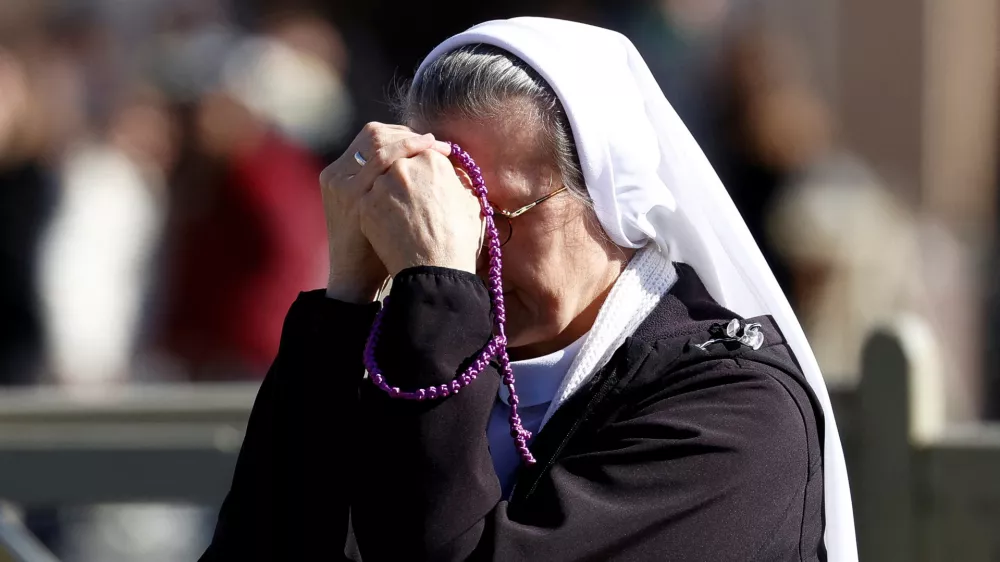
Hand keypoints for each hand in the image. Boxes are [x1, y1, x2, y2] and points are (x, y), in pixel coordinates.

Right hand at [320, 122, 450, 301]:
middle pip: (374, 134)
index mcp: (340, 174)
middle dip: (408, 135)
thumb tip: (420, 162)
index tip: (427, 141)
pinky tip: (431, 157)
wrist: (357, 277)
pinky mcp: (351, 194)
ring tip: (438, 147)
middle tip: (435, 142)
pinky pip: (382, 160)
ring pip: (378, 142)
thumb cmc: (375, 246)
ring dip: (412, 141)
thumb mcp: (374, 209)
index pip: (372, 137)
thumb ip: (387, 185)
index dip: (401, 135)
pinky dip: (408, 152)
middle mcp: (336, 174)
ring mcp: (342, 183)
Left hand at [359, 149, 481, 275]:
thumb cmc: (459, 239)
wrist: (434, 271)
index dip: (424, 158)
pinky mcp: (365, 204)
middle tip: (407, 182)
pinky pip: (368, 195)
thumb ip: (459, 180)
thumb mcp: (470, 203)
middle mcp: (402, 166)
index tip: (424, 168)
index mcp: (431, 160)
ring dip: (387, 183)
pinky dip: (377, 202)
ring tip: (397, 201)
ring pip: (379, 174)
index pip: (422, 149)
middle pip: (397, 156)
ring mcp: (380, 184)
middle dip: (402, 166)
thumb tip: (454, 171)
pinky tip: (386, 215)